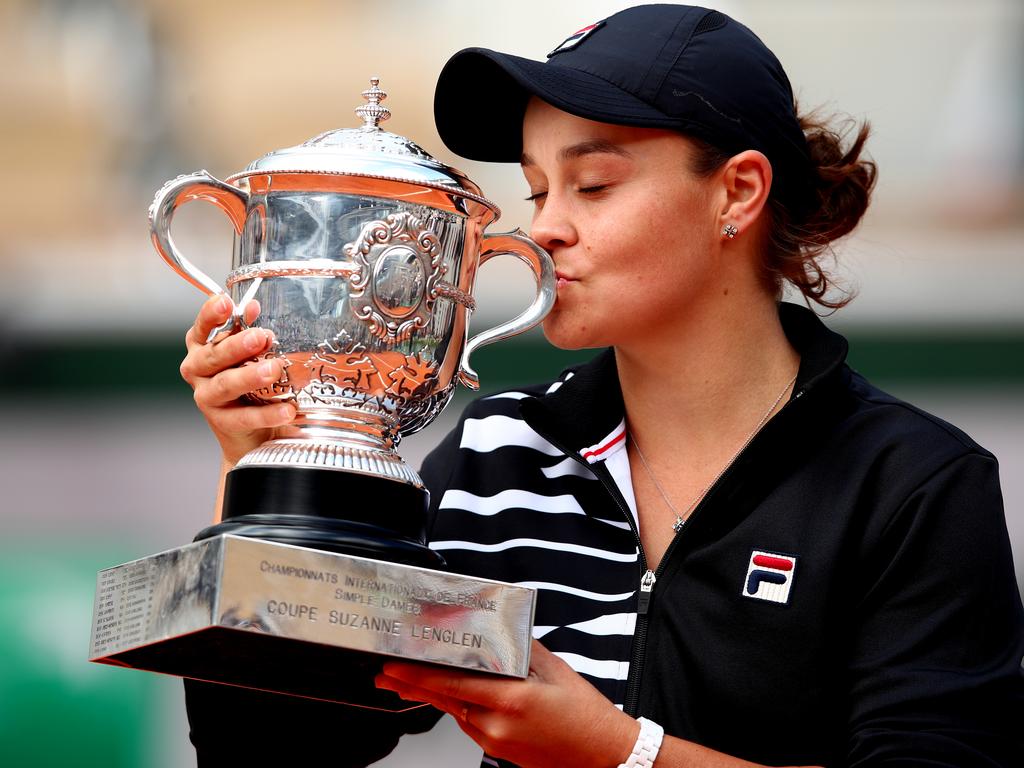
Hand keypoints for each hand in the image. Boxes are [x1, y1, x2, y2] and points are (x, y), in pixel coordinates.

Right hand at [179, 294, 296, 464]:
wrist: (252, 434)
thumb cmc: (250, 385)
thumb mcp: (250, 355)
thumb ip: (250, 332)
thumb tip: (255, 307)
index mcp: (203, 347)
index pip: (203, 327)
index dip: (211, 314)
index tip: (226, 303)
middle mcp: (198, 370)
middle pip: (213, 355)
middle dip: (237, 345)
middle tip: (260, 337)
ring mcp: (207, 397)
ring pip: (226, 384)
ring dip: (250, 376)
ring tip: (274, 369)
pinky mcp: (222, 422)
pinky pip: (244, 416)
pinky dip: (267, 413)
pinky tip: (287, 409)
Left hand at [375, 640, 637, 767]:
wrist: (602, 755)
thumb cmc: (584, 714)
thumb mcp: (553, 669)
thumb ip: (520, 647)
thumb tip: (498, 626)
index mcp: (509, 698)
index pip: (451, 682)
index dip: (417, 674)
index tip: (394, 665)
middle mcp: (496, 723)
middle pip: (444, 698)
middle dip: (410, 685)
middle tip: (385, 673)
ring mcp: (494, 740)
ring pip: (455, 711)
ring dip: (434, 694)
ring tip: (406, 681)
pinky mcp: (496, 749)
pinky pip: (468, 723)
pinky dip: (457, 706)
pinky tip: (452, 695)